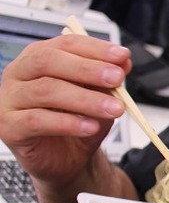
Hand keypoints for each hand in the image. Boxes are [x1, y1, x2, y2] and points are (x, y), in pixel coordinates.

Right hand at [0, 34, 129, 185]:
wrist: (66, 158)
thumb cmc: (77, 121)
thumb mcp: (98, 97)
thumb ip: (107, 79)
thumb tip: (123, 62)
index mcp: (39, 57)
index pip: (65, 44)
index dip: (95, 49)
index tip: (122, 56)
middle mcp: (19, 73)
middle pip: (48, 61)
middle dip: (87, 69)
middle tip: (117, 79)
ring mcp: (9, 99)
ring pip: (45, 91)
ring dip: (85, 99)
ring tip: (114, 108)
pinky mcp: (9, 126)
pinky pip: (37, 120)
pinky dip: (68, 123)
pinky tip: (90, 126)